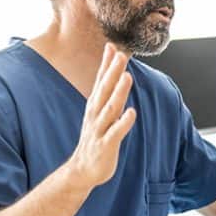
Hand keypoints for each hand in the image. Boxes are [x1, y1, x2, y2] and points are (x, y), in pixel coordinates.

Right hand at [68, 44, 136, 188]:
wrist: (83, 169)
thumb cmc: (96, 138)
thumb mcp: (100, 113)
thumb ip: (108, 94)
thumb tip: (117, 73)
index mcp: (95, 106)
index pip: (101, 81)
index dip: (106, 64)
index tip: (112, 45)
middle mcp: (96, 115)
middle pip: (104, 90)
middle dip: (112, 72)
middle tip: (120, 54)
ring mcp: (100, 130)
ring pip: (110, 109)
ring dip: (119, 93)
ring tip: (127, 77)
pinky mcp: (106, 145)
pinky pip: (115, 133)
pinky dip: (123, 123)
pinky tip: (131, 113)